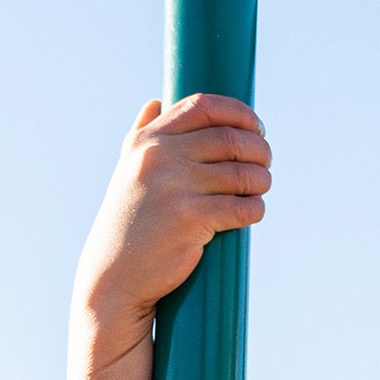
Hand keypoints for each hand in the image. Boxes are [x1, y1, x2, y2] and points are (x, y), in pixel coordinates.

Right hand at [66, 95, 271, 379]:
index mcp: (148, 141)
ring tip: (261, 187)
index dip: (239, 113)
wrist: (114, 278)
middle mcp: (160, 158)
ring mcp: (175, 189)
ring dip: (260, 179)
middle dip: (257, 149)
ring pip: (240, 173)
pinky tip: (253, 211)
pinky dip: (254, 209)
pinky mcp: (190, 221)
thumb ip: (140, 134)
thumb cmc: (126, 225)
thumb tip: (155, 102)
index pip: (204, 107)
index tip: (255, 128)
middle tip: (265, 161)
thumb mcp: (126, 171)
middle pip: (229, 139)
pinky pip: (239, 208)